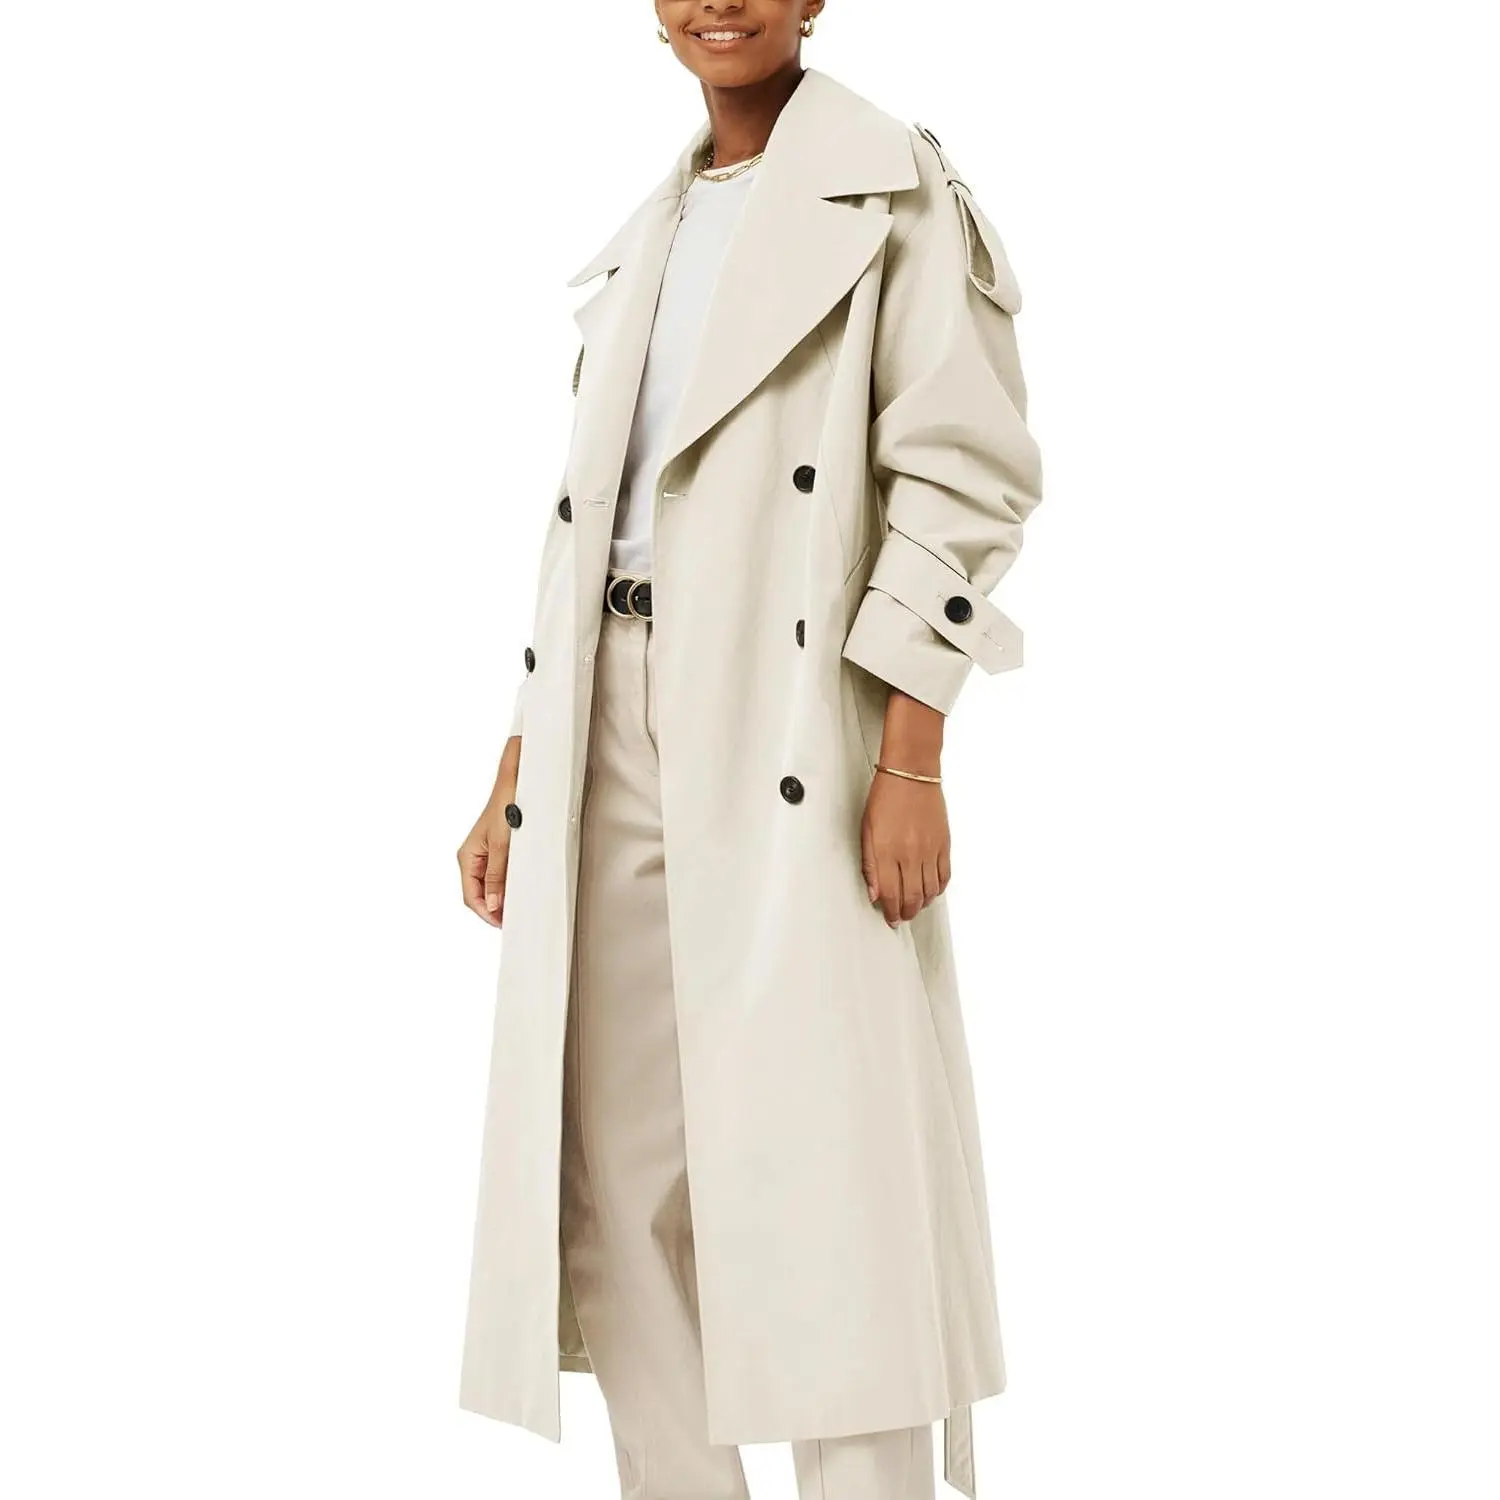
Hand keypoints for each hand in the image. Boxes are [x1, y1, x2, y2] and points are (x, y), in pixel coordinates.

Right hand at [458, 737, 520, 925]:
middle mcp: (474, 856)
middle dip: (493, 908)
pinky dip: (506, 884)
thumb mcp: (503, 845)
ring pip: (489, 885)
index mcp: (468, 856)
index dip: (486, 913)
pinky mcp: (498, 848)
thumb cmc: (508, 805)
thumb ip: (496, 877)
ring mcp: (486, 853)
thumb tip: (493, 904)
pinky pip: (498, 874)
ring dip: (501, 897)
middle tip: (513, 919)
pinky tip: (518, 888)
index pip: (471, 896)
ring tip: (517, 907)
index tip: (503, 923)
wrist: (517, 780)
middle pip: (479, 893)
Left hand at [860, 768, 951, 926]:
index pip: (890, 893)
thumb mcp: (866, 830)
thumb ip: (870, 864)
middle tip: (902, 917)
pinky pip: (944, 876)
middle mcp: (910, 854)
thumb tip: (873, 893)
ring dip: (922, 904)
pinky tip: (931, 891)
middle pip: (912, 897)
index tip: (890, 918)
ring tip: (915, 906)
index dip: (890, 911)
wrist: (912, 773)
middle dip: (906, 913)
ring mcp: (930, 850)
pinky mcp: (944, 844)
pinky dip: (938, 889)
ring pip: (930, 891)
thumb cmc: (885, 797)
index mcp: (887, 851)